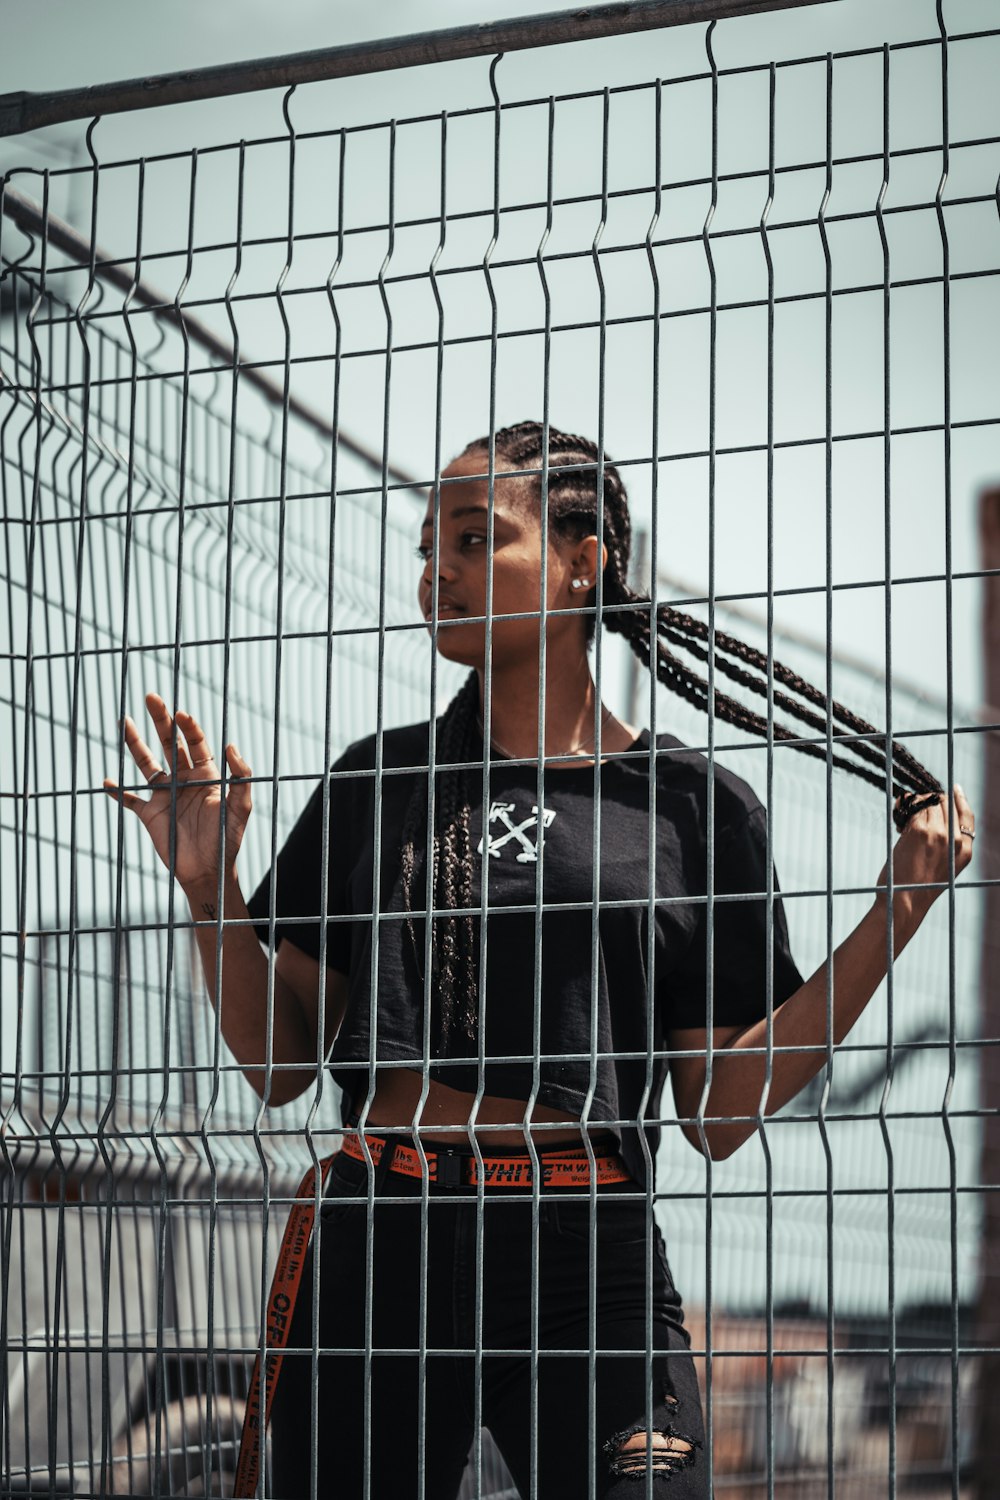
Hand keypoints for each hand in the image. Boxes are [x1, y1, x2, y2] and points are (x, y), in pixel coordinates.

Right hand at [103, 692, 252, 890]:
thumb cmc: (228, 839)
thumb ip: (241, 777)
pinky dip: (118, 791)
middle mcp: (184, 780)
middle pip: (170, 743)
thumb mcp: (240, 807)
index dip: (189, 727)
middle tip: (152, 697)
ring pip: (146, 763)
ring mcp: (165, 795)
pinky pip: (130, 799)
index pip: (196, 743)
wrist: (209, 870)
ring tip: (126, 721)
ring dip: (135, 743)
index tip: (181, 714)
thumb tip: (232, 745)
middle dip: (161, 720)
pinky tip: (106, 781)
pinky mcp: (150, 814)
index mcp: (206, 775)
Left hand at [874, 784, 974, 930]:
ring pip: (928, 803)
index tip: (954, 789)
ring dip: (916, 802)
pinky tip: (899, 812)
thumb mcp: (946, 867)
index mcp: (965, 850)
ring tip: (905, 812)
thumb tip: (936, 816)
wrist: (905, 900)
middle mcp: (954, 840)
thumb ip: (949, 844)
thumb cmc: (920, 886)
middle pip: (946, 803)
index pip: (967, 815)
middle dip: (931, 800)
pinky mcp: (918, 832)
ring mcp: (937, 834)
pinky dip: (905, 806)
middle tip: (917, 806)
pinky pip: (914, 809)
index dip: (959, 799)